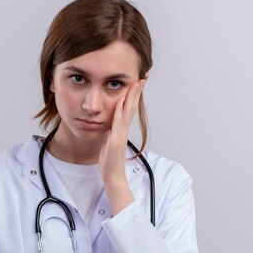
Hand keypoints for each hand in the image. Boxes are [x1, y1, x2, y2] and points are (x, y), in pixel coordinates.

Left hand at [99, 80, 145, 214]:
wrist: (112, 175)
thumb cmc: (110, 161)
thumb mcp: (109, 141)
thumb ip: (111, 131)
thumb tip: (110, 123)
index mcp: (121, 129)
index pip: (128, 108)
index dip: (132, 95)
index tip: (137, 83)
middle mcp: (124, 129)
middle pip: (132, 106)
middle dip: (137, 91)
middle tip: (143, 77)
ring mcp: (121, 134)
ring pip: (128, 111)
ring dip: (132, 97)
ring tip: (137, 83)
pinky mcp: (117, 139)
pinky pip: (119, 122)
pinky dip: (120, 111)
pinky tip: (122, 101)